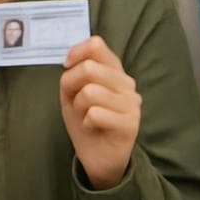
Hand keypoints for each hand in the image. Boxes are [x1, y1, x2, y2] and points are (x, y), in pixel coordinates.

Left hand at [60, 36, 140, 189]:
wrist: (96, 154)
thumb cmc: (84, 118)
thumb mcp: (73, 89)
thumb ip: (75, 70)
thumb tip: (72, 60)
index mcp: (114, 70)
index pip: (97, 45)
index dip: (77, 52)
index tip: (67, 65)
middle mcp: (127, 83)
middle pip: (90, 68)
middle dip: (72, 85)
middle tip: (76, 101)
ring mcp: (132, 104)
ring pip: (90, 92)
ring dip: (79, 106)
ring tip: (86, 115)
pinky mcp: (131, 124)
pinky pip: (95, 113)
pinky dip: (86, 121)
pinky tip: (93, 127)